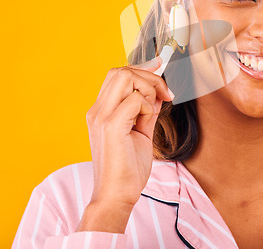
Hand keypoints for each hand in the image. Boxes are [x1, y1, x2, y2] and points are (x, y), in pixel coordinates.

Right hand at [84, 57, 173, 209]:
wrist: (116, 196)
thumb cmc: (128, 168)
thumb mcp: (140, 132)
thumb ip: (147, 111)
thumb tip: (159, 92)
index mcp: (101, 111)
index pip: (116, 75)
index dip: (140, 68)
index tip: (158, 66)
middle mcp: (97, 111)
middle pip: (120, 70)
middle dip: (148, 76)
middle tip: (165, 94)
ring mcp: (101, 117)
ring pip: (126, 77)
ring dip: (147, 89)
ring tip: (151, 112)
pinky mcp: (111, 126)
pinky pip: (134, 99)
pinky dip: (146, 106)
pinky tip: (145, 123)